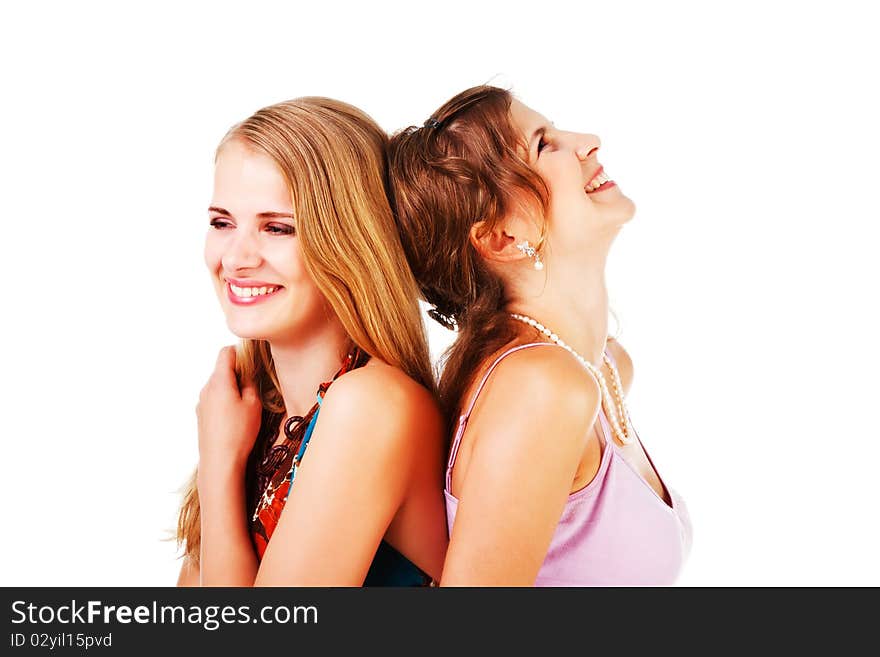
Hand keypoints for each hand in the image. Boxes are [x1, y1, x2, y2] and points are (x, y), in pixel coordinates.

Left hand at [197, 346, 261, 470]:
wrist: (219, 461)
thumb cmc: (238, 433)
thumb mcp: (253, 404)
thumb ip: (250, 382)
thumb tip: (248, 372)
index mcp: (219, 381)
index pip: (226, 353)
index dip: (240, 352)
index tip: (252, 359)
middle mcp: (207, 388)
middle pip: (221, 369)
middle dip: (238, 373)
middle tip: (254, 385)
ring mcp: (201, 402)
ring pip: (218, 385)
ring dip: (231, 388)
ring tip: (246, 405)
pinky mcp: (201, 414)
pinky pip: (213, 399)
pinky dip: (224, 400)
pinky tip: (235, 417)